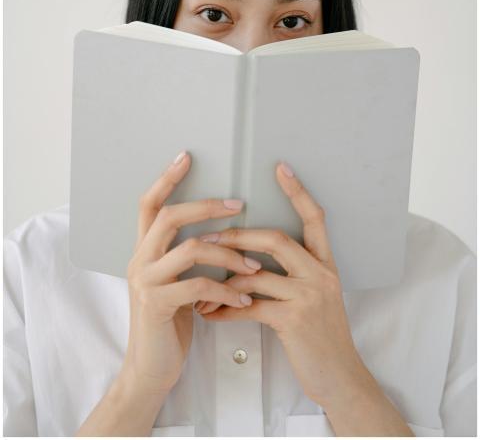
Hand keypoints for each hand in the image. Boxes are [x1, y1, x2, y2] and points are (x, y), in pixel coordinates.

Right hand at [119, 150, 261, 397]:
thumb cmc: (170, 323)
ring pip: (189, 249)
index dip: (166, 179)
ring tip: (254, 265)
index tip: (186, 156)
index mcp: (144, 251)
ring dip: (228, 253)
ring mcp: (145, 282)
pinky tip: (244, 299)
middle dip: (205, 206)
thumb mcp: (175, 284)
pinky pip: (198, 286)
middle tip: (237, 203)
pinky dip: (226, 289)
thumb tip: (217, 233)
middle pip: (169, 216)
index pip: (148, 204)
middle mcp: (139, 260)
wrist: (150, 370)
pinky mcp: (157, 306)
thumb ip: (184, 258)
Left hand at [194, 161, 367, 408]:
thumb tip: (249, 259)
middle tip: (207, 237)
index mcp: (325, 264)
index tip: (281, 167)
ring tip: (199, 286)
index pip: (315, 218)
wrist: (339, 377)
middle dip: (237, 236)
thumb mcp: (315, 297)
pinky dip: (224, 309)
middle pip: (276, 239)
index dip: (298, 191)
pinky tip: (209, 313)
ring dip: (223, 279)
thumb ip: (291, 275)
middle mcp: (320, 274)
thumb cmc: (319, 336)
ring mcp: (309, 296)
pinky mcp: (294, 320)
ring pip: (257, 274)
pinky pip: (250, 306)